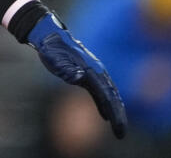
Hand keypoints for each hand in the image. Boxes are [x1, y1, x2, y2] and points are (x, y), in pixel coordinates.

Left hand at [28, 12, 127, 138]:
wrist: (49, 36)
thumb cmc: (52, 49)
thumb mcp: (55, 59)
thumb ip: (67, 69)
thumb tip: (80, 77)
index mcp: (91, 70)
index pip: (107, 96)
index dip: (114, 113)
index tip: (118, 128)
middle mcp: (97, 71)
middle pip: (112, 97)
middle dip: (119, 116)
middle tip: (121, 134)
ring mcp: (94, 72)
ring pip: (109, 94)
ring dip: (114, 111)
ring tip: (118, 128)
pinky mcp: (87, 74)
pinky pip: (100, 92)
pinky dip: (104, 104)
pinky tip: (104, 115)